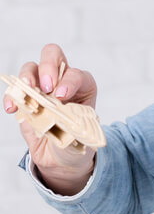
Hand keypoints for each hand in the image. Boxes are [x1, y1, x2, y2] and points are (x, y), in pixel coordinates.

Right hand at [3, 44, 98, 194]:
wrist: (61, 158)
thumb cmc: (77, 143)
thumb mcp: (82, 137)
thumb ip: (73, 127)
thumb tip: (63, 121)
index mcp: (83, 87)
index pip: (77, 74)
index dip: (69, 81)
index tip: (61, 96)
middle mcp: (62, 81)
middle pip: (54, 56)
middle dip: (48, 66)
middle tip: (45, 86)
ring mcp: (41, 88)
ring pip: (31, 67)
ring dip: (27, 76)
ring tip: (27, 89)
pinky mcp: (25, 98)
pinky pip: (14, 89)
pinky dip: (11, 95)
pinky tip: (12, 108)